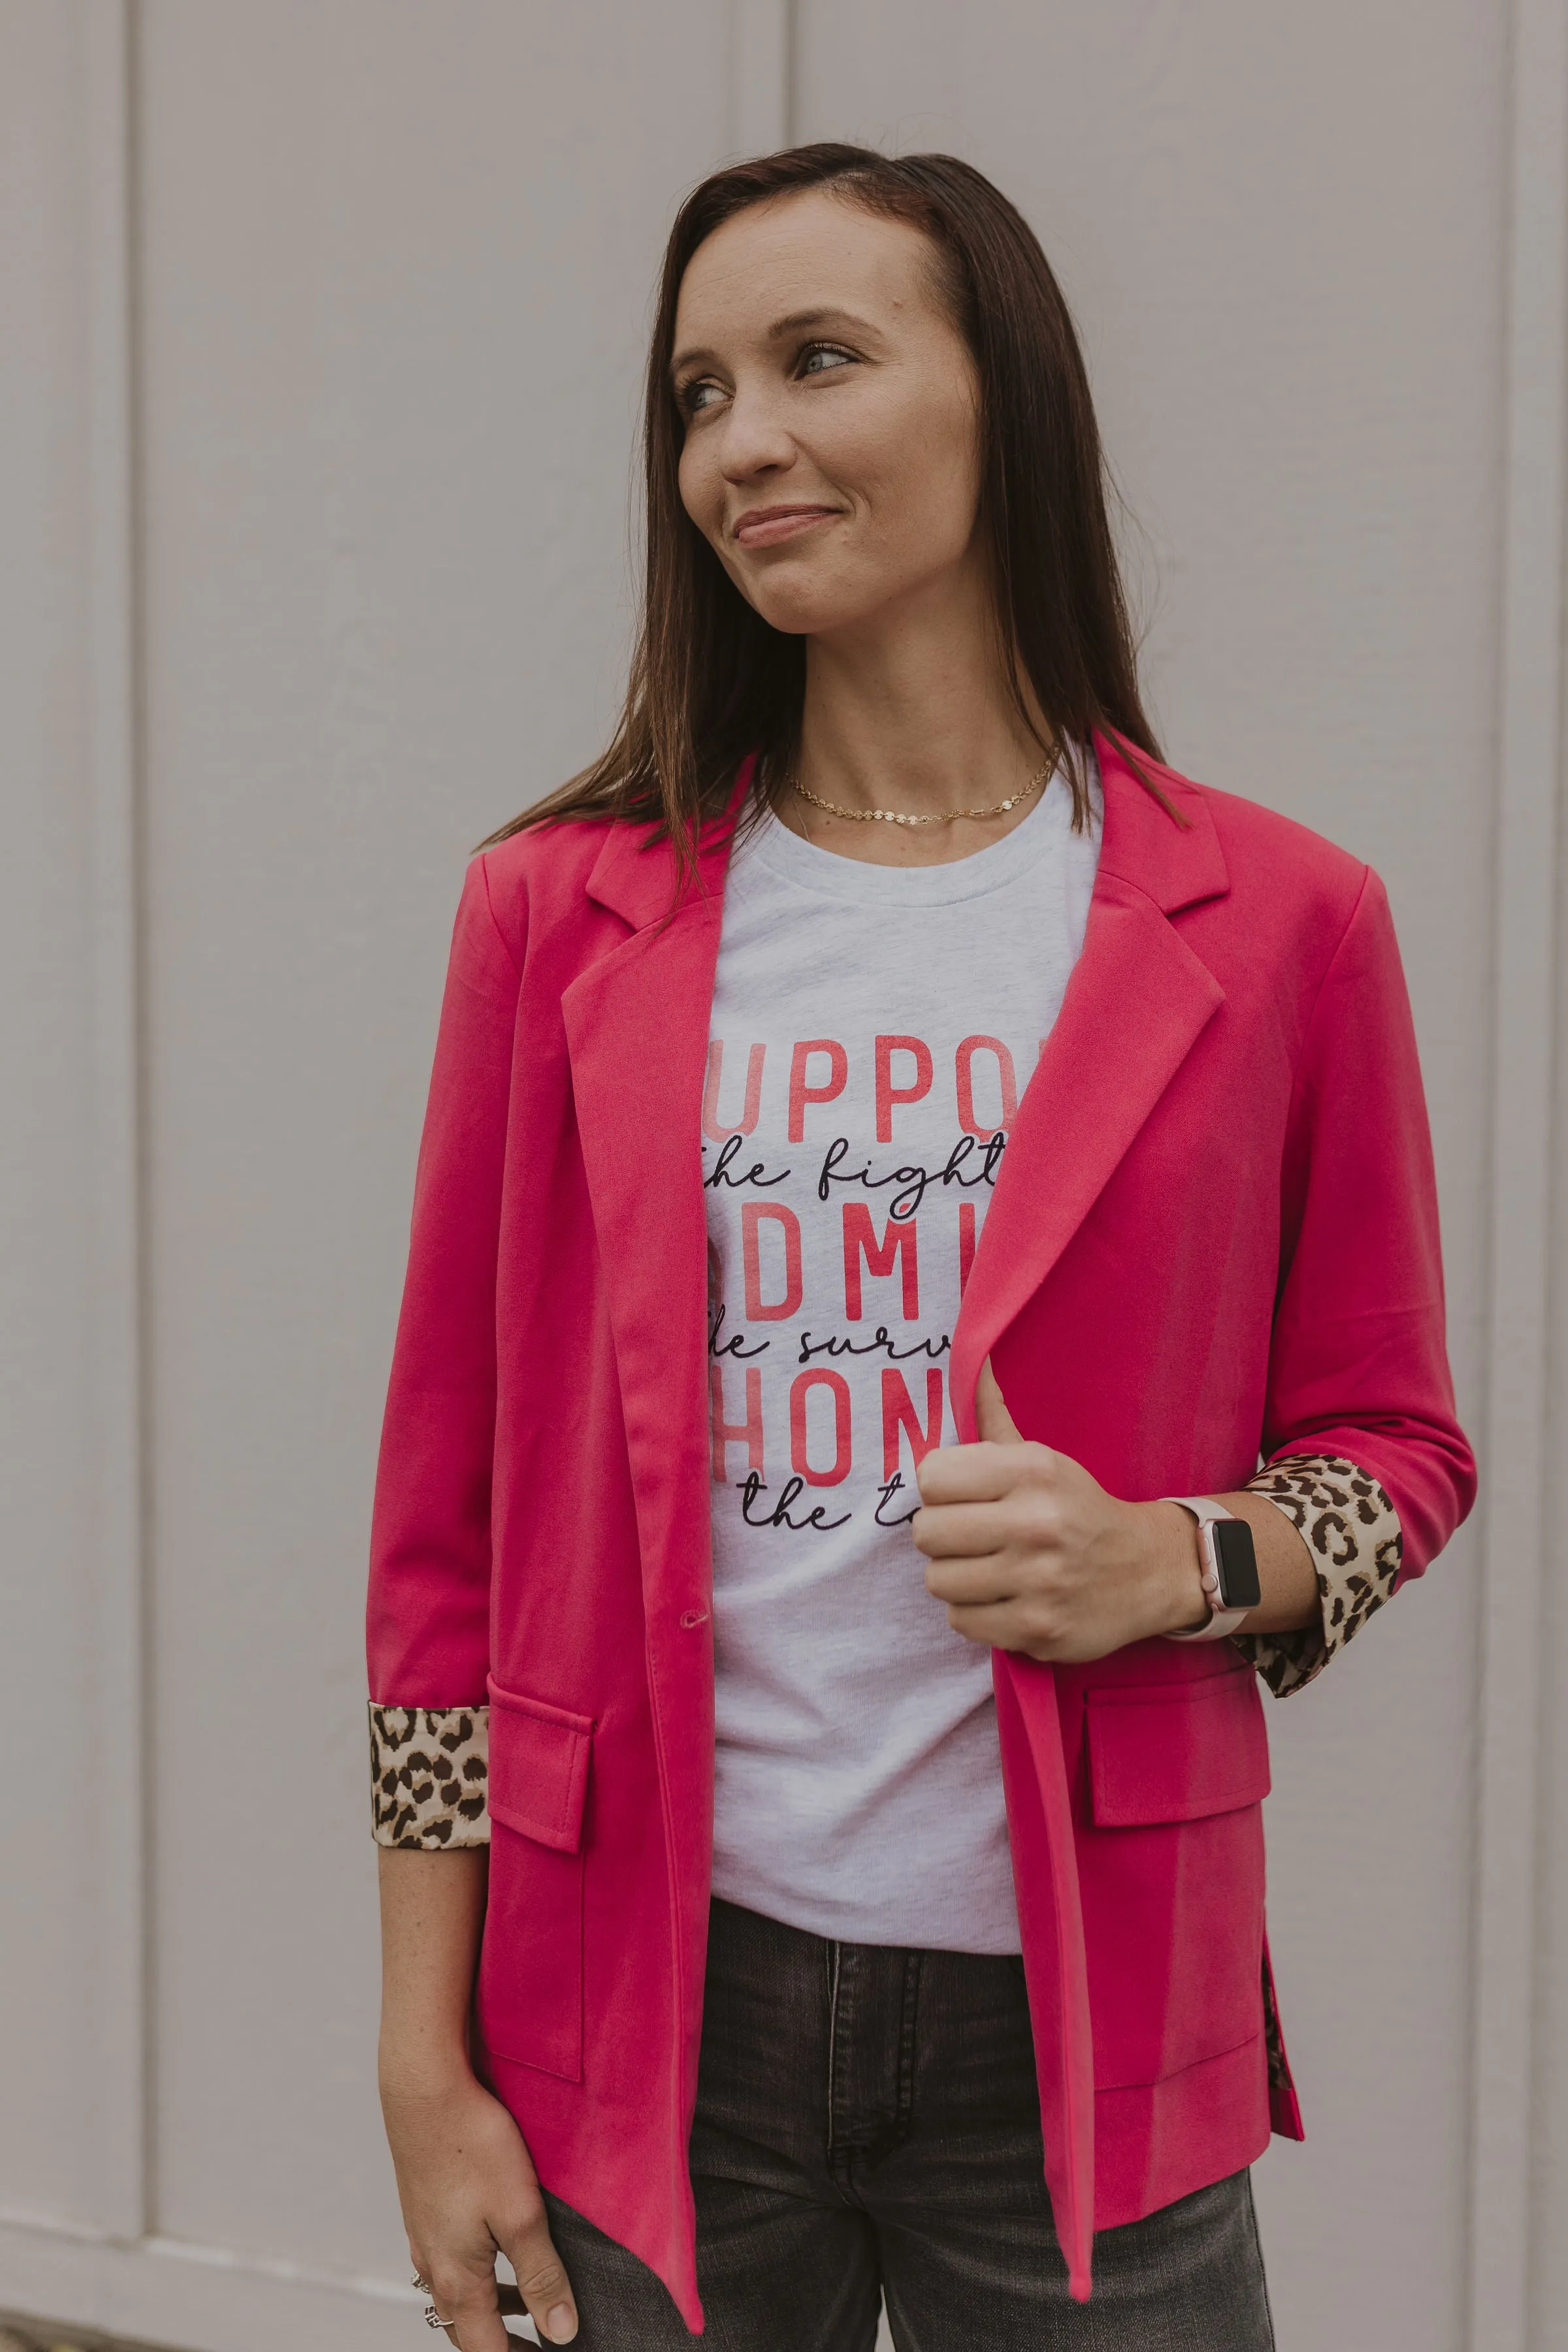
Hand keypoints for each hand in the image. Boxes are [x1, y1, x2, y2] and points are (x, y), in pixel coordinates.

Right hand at [382, 2062, 577, 2347]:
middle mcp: (434, 2265)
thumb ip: (541, 2275)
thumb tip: (561, 2333)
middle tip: (543, 2340)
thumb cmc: (471, 2144)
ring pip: (457, 2292)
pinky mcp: (425, 2209)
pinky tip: (497, 2247)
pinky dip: (478, 2271)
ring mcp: (425, 2236)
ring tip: (528, 2300)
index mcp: (457, 2278)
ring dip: (492, 2306)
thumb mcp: (521, 2212)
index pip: (487, 2350)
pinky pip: (450, 2259)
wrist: (424, 2089)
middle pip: (466, 2328)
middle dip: (505, 2342)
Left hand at [912, 1360, 1207, 1661]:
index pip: (930, 1477)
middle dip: (941, 1536)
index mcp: (1033, 1471)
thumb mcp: (1044, 1458)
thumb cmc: (1079, 1509)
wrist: (1149, 1570)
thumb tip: (972, 1364)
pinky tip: (1001, 1597)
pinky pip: (961, 1621)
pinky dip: (974, 1613)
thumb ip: (994, 1418)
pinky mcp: (1038, 1628)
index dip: (939, 1490)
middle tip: (970, 1537)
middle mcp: (1036, 1523)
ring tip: (987, 1568)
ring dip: (955, 1577)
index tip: (962, 1498)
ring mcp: (1038, 1581)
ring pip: (938, 1581)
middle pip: (926, 1533)